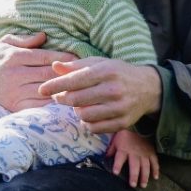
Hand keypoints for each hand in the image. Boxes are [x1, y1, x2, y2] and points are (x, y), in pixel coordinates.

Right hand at [0, 32, 76, 111]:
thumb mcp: (6, 43)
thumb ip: (25, 40)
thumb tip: (44, 36)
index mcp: (15, 57)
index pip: (46, 57)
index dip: (65, 59)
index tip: (79, 60)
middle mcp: (16, 74)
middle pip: (49, 75)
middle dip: (68, 75)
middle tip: (85, 74)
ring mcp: (16, 92)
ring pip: (46, 91)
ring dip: (63, 91)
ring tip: (80, 88)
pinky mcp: (16, 106)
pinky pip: (39, 107)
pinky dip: (53, 105)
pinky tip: (64, 102)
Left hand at [38, 57, 161, 133]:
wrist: (148, 88)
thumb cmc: (118, 73)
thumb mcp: (100, 63)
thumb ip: (76, 65)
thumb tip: (54, 66)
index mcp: (106, 71)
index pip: (74, 80)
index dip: (55, 85)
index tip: (42, 89)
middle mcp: (113, 90)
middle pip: (76, 100)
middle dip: (62, 99)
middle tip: (58, 97)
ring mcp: (119, 108)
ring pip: (84, 115)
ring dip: (76, 111)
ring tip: (78, 104)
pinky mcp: (123, 123)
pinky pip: (95, 127)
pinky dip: (87, 123)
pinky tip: (89, 114)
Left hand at [105, 129, 159, 187]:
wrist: (139, 126)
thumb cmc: (125, 135)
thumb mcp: (115, 140)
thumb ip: (111, 150)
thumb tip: (105, 158)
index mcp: (123, 150)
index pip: (119, 158)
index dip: (117, 165)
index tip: (115, 173)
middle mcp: (134, 153)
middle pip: (134, 165)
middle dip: (133, 175)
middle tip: (133, 185)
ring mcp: (144, 153)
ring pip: (145, 166)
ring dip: (144, 176)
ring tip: (143, 185)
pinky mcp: (151, 153)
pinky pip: (155, 162)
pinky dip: (156, 170)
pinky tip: (155, 177)